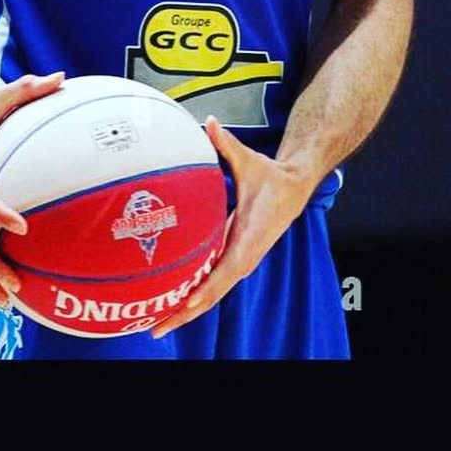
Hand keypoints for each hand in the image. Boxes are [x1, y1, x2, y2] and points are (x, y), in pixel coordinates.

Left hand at [149, 116, 311, 338]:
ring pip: (212, 294)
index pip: (223, 272)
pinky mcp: (235, 260)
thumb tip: (209, 122)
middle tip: (156, 328)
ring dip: (187, 311)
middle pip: (212, 294)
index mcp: (247, 238)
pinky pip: (213, 284)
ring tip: (158, 324)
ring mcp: (240, 261)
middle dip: (185, 313)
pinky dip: (194, 297)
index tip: (183, 306)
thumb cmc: (270, 176)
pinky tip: (173, 304)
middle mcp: (243, 257)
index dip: (203, 291)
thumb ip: (226, 144)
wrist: (294, 187)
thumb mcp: (248, 160)